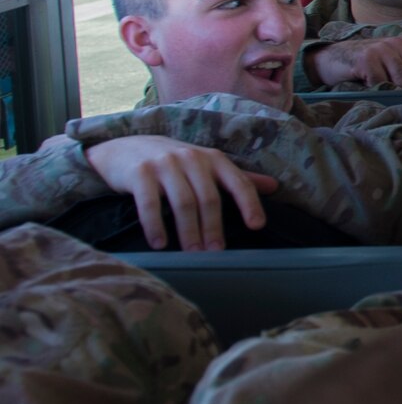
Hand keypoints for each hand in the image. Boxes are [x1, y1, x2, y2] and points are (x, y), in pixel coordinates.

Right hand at [83, 136, 278, 250]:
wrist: (124, 149)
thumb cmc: (174, 162)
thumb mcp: (206, 165)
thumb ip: (237, 178)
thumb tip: (275, 186)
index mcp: (213, 159)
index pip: (238, 182)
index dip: (249, 204)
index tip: (256, 226)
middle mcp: (191, 158)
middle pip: (209, 198)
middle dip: (214, 228)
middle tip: (215, 254)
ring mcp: (164, 164)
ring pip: (183, 203)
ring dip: (188, 231)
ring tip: (192, 253)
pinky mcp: (140, 172)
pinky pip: (150, 203)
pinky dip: (155, 225)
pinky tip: (159, 244)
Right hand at [308, 36, 401, 89]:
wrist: (333, 59)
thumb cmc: (368, 65)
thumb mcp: (395, 64)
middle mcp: (398, 43)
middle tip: (394, 89)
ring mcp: (382, 50)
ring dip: (394, 90)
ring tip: (382, 86)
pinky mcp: (367, 60)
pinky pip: (383, 84)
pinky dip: (377, 90)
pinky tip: (368, 84)